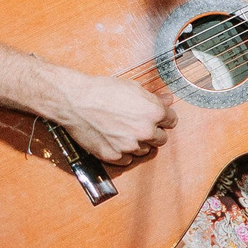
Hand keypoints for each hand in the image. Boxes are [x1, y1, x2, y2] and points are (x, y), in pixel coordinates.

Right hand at [47, 70, 177, 166]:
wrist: (75, 101)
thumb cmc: (103, 91)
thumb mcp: (133, 88)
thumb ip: (154, 98)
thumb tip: (168, 100)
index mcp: (154, 112)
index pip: (172, 121)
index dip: (164, 118)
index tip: (157, 118)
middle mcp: (145, 131)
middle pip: (161, 139)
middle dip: (153, 132)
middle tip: (139, 125)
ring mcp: (129, 146)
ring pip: (144, 150)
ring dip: (138, 143)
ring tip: (124, 131)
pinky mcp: (113, 156)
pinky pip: (127, 160)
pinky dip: (123, 153)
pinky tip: (115, 141)